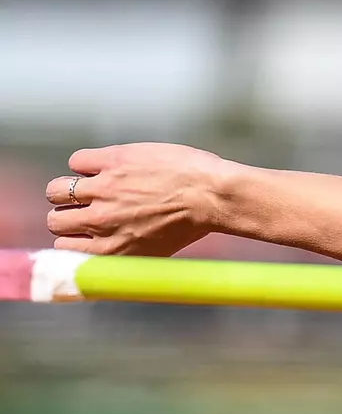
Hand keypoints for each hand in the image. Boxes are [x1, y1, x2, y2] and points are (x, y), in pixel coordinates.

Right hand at [44, 143, 234, 256]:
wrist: (214, 197)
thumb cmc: (192, 224)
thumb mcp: (155, 251)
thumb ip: (123, 249)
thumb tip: (100, 247)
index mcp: (112, 252)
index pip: (63, 247)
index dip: (72, 236)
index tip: (83, 230)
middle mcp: (102, 224)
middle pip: (55, 220)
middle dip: (68, 213)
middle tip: (89, 206)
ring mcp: (104, 192)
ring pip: (57, 190)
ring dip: (71, 187)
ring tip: (94, 186)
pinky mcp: (111, 163)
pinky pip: (77, 161)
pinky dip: (88, 162)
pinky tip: (109, 166)